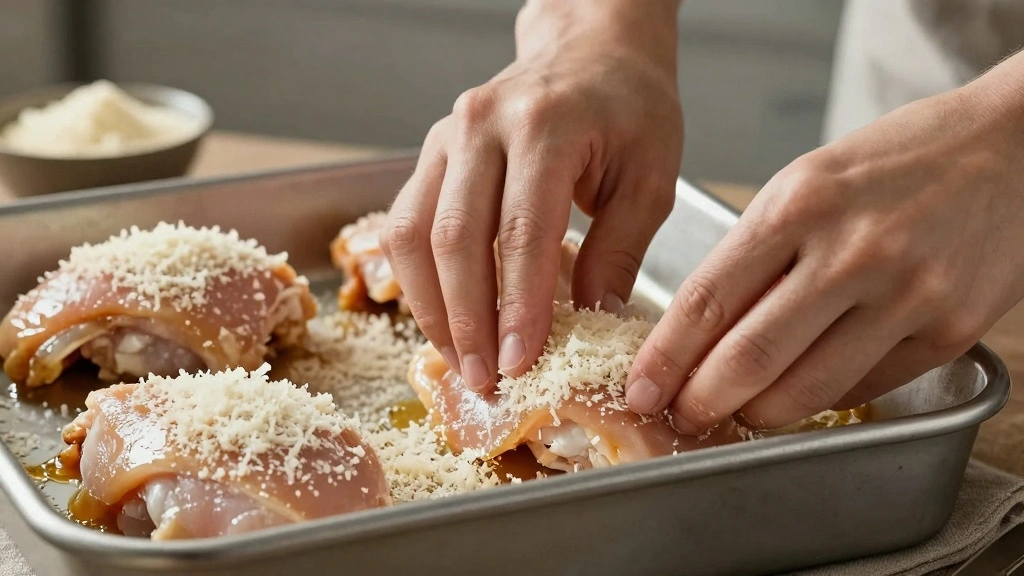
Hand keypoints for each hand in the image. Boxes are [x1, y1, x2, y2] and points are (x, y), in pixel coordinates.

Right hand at [381, 0, 683, 389]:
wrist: (590, 51)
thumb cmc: (628, 110)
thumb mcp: (650, 178)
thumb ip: (619, 252)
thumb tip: (592, 324)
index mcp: (546, 125)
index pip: (522, 231)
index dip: (517, 306)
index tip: (519, 363)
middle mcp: (482, 126)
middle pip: (454, 238)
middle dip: (466, 321)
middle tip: (484, 379)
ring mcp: (447, 137)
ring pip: (413, 234)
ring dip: (431, 308)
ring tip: (460, 361)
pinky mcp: (431, 155)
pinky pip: (405, 224)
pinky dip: (418, 280)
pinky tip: (444, 318)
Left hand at [626, 54, 1023, 432]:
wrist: (1009, 149)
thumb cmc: (893, 164)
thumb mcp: (806, 183)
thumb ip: (754, 253)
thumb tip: (700, 331)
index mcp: (799, 204)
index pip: (708, 300)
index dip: (665, 357)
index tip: (640, 388)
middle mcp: (851, 251)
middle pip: (750, 357)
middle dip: (702, 401)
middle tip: (681, 416)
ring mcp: (907, 295)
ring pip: (807, 389)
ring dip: (758, 415)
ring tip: (738, 413)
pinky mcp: (949, 331)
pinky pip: (865, 388)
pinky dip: (823, 399)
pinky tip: (805, 392)